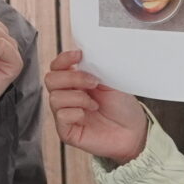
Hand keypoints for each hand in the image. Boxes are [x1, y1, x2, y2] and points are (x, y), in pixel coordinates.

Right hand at [45, 49, 149, 164]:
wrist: (133, 130)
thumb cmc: (122, 106)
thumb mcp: (110, 80)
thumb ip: (94, 67)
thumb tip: (85, 52)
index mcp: (75, 81)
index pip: (57, 66)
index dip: (64, 59)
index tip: (79, 55)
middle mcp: (66, 96)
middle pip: (50, 79)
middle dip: (72, 78)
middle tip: (93, 83)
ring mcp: (64, 114)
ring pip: (54, 97)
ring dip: (78, 97)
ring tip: (95, 104)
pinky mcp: (66, 131)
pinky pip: (61, 115)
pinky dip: (76, 112)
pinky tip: (87, 115)